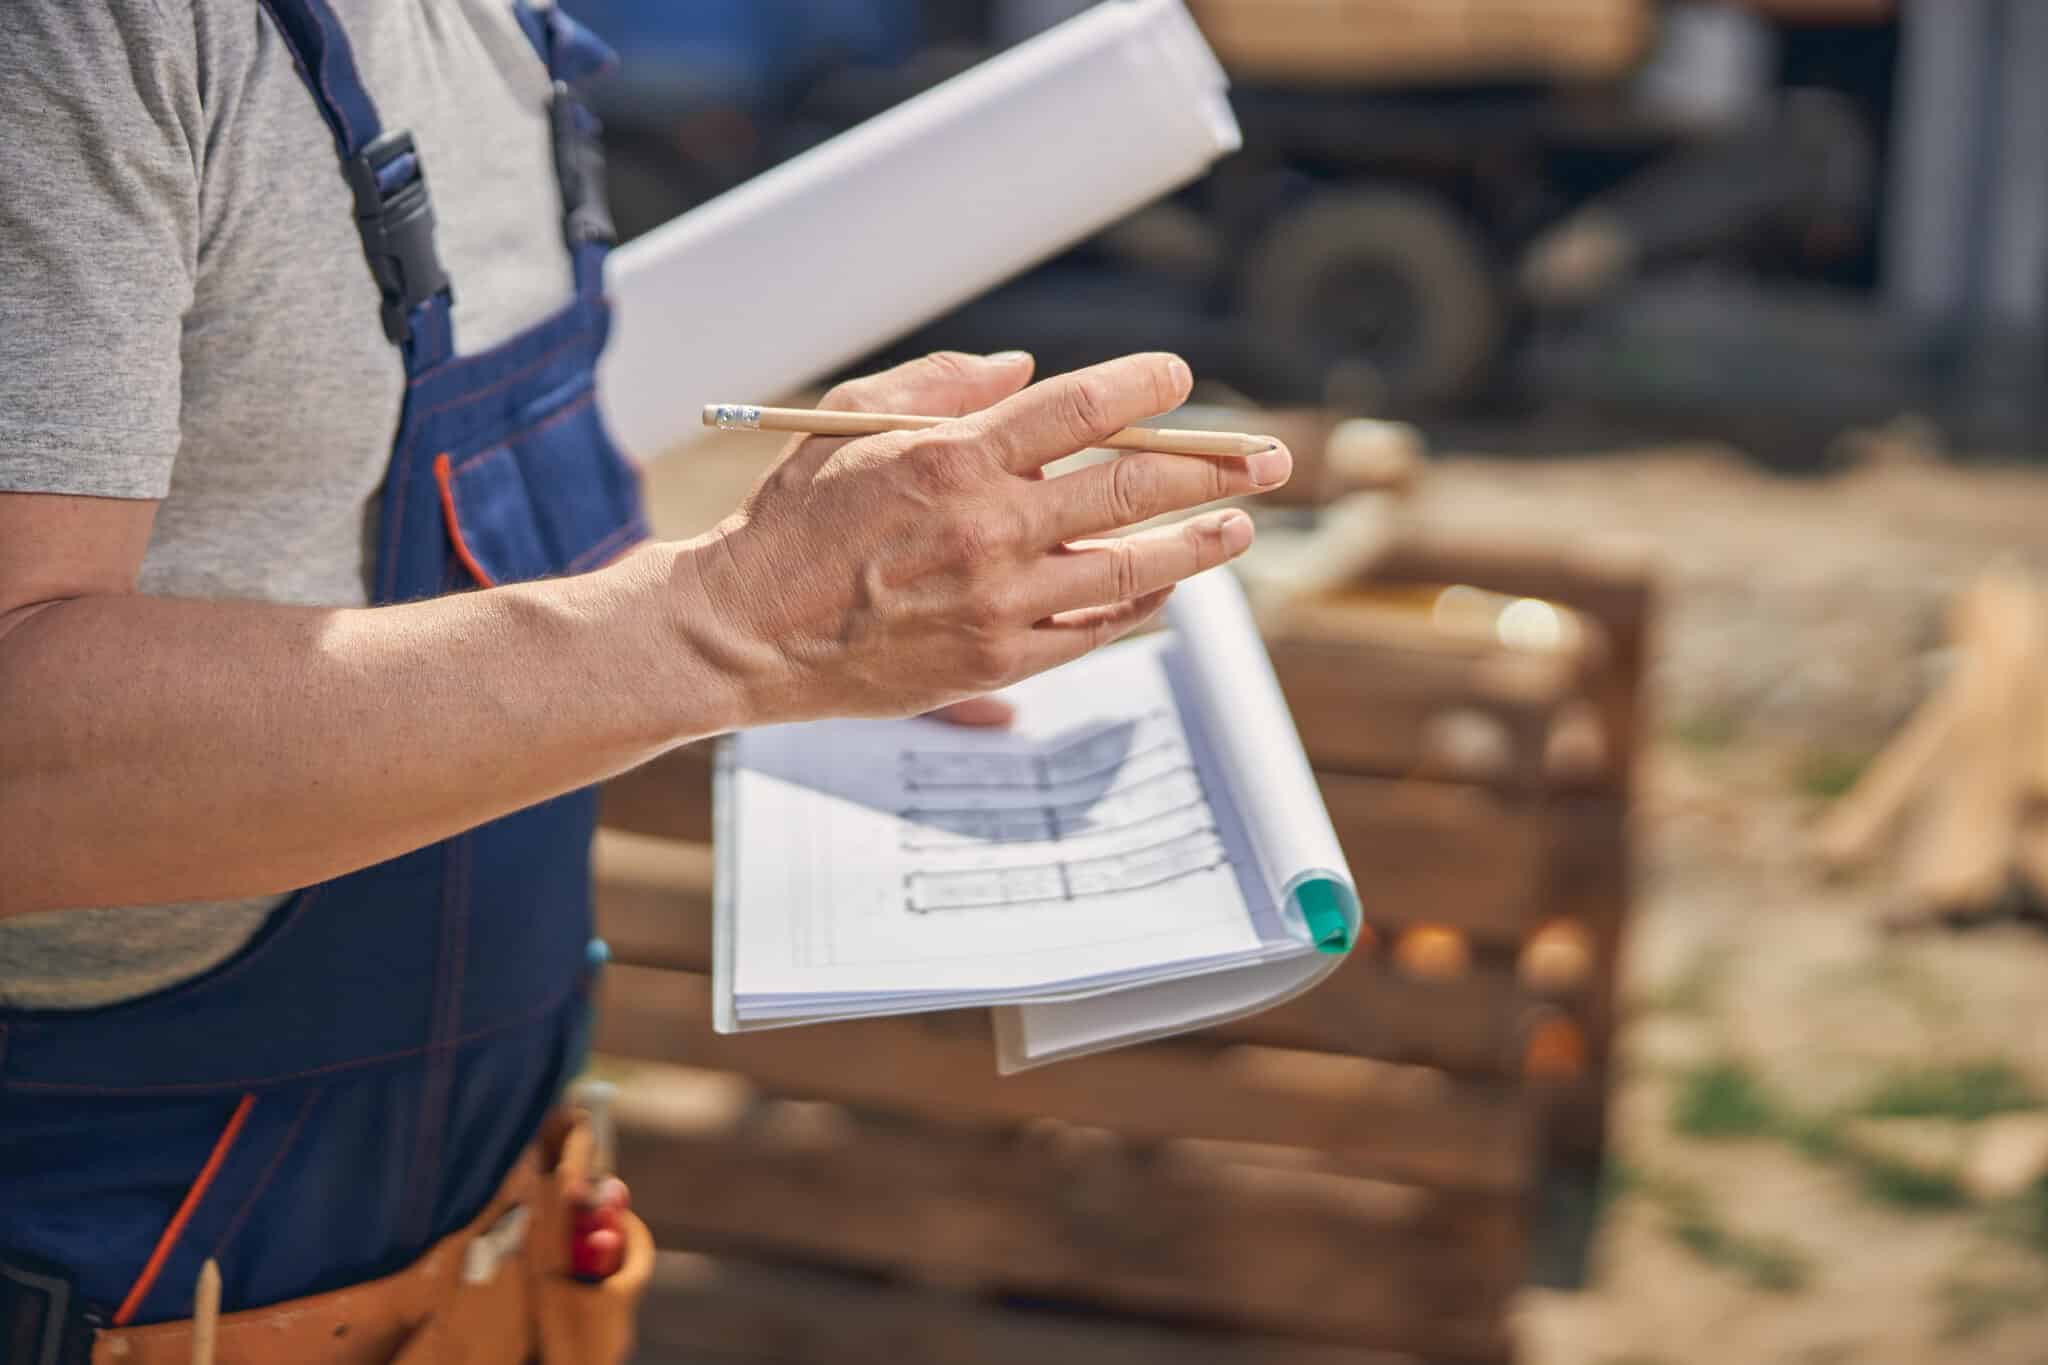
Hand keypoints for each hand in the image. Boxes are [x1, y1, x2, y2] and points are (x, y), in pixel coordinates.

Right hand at [684, 350, 1291, 726]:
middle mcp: (990, 530)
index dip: (1142, 389)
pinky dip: (1138, 605)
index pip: (1079, 411)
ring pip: (1129, 568)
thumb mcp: (851, 420)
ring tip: (1241, 525)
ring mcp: (999, 603)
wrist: (749, 630)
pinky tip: (1169, 585)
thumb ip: (944, 385)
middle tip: (1270, 458)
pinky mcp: (996, 660)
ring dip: (1197, 544)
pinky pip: (1092, 630)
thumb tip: (1029, 371)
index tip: (1179, 378)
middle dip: (1212, 468)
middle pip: (1130, 489)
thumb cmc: (795, 517)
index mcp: (955, 459)